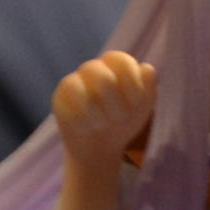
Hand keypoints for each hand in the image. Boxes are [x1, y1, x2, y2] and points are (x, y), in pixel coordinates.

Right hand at [52, 51, 155, 172]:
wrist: (100, 148)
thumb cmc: (123, 122)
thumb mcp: (143, 107)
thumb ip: (150, 86)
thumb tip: (146, 68)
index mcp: (114, 65)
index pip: (121, 60)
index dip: (132, 84)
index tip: (136, 103)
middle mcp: (93, 69)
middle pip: (104, 78)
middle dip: (117, 105)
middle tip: (119, 118)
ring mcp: (74, 81)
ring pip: (86, 92)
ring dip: (100, 116)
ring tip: (103, 125)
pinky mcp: (59, 98)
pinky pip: (70, 106)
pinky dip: (84, 122)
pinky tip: (88, 128)